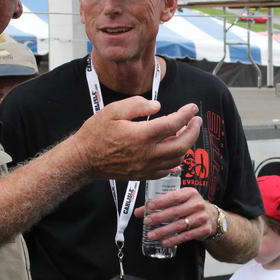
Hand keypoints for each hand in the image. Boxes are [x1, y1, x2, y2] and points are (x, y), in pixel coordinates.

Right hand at [70, 97, 200, 180]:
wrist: (84, 160)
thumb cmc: (95, 133)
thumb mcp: (113, 110)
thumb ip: (137, 105)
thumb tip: (158, 106)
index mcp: (141, 135)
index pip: (173, 124)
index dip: (186, 115)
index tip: (192, 108)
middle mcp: (147, 153)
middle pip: (181, 145)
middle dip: (193, 132)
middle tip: (196, 121)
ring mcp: (146, 167)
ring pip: (176, 159)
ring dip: (185, 146)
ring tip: (185, 133)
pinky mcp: (142, 175)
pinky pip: (166, 170)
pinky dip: (175, 161)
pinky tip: (176, 152)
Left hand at [135, 187, 216, 246]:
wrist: (212, 217)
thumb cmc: (190, 207)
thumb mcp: (179, 201)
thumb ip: (160, 204)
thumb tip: (138, 212)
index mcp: (190, 193)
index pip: (174, 197)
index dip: (161, 202)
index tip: (148, 207)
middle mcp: (197, 204)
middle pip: (175, 212)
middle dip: (159, 217)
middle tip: (147, 222)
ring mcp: (202, 217)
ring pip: (180, 225)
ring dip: (164, 231)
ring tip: (151, 235)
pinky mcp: (204, 229)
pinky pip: (186, 236)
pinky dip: (174, 240)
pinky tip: (164, 242)